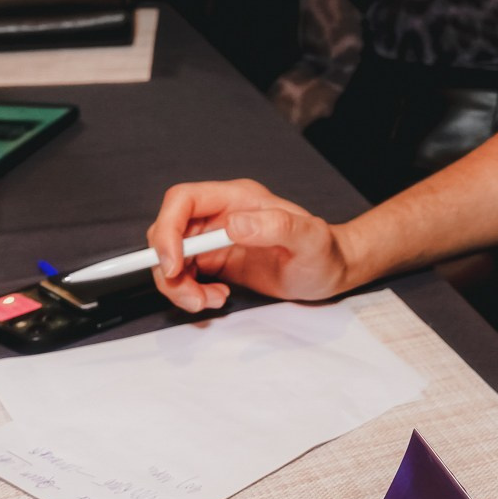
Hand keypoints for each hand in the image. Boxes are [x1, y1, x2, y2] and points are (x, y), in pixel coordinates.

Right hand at [147, 178, 359, 311]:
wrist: (330, 272)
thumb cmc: (324, 252)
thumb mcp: (309, 239)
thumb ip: (276, 226)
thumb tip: (233, 224)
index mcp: (237, 198)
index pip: (182, 200)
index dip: (167, 230)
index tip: (174, 266)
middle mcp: (221, 214)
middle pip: (168, 232)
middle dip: (170, 268)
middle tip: (194, 298)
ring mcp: (216, 238)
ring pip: (171, 258)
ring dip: (180, 286)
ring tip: (211, 300)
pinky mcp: (215, 261)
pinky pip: (184, 275)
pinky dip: (190, 292)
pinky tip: (218, 297)